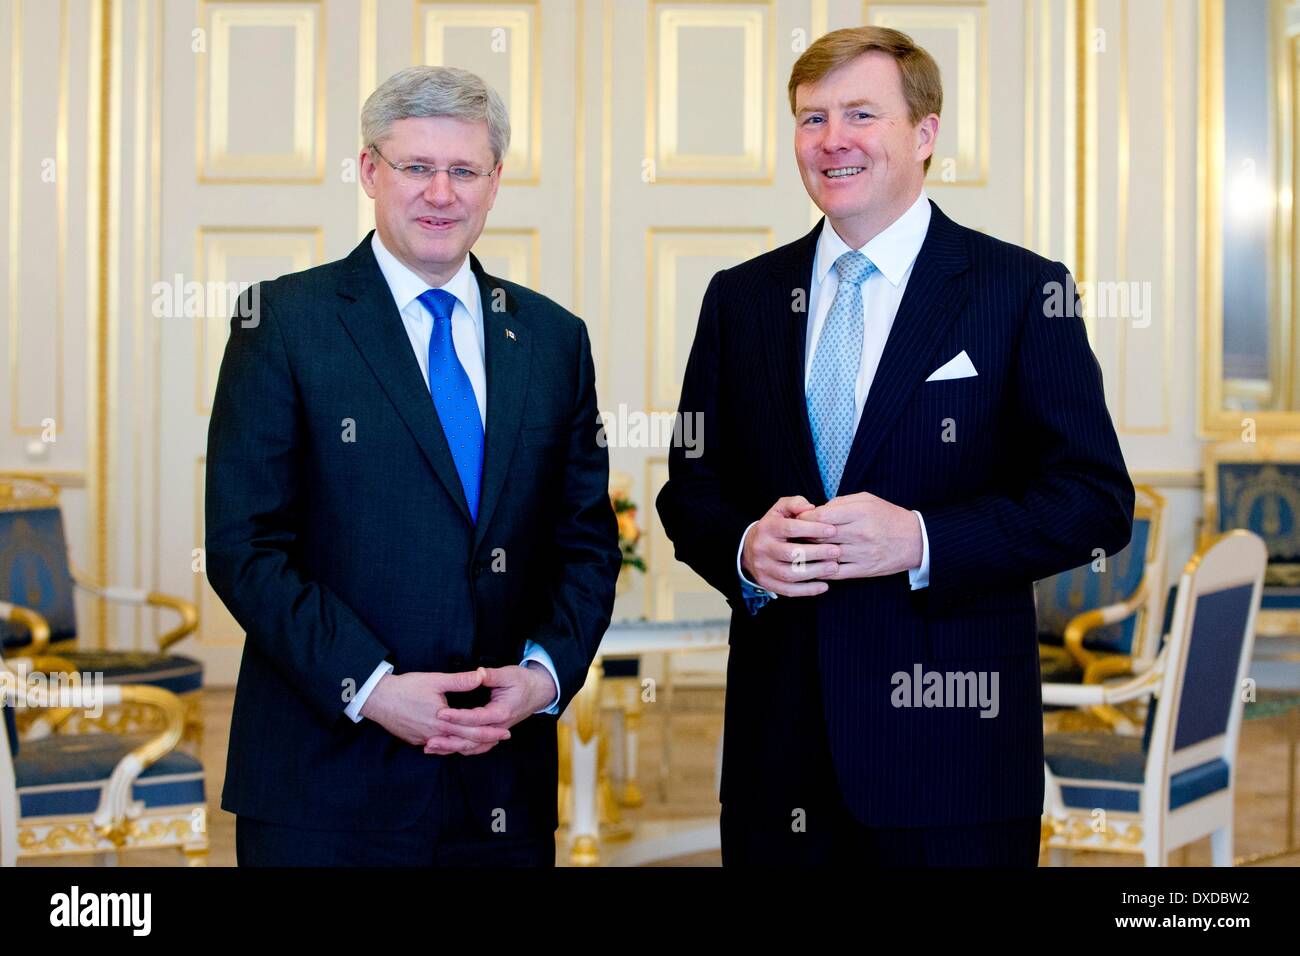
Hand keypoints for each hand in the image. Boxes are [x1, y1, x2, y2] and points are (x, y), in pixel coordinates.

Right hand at [360, 669, 511, 753]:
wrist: (377, 699)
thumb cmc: (405, 688)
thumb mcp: (435, 680)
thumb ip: (460, 681)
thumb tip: (481, 675)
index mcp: (443, 721)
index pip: (472, 730)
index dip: (491, 732)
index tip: (505, 732)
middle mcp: (435, 734)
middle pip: (465, 741)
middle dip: (485, 740)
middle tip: (501, 738)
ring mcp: (424, 739)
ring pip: (451, 747)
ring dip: (468, 745)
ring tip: (483, 741)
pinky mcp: (416, 740)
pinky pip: (438, 747)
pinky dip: (450, 745)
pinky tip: (456, 741)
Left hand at [429, 663, 556, 753]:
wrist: (539, 692)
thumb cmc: (523, 681)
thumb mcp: (509, 674)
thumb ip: (492, 675)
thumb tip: (478, 673)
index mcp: (502, 712)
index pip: (476, 718)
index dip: (457, 717)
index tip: (440, 713)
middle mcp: (498, 727)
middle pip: (471, 739)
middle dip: (449, 739)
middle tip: (429, 738)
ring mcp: (496, 733)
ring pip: (472, 747)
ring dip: (451, 748)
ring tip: (430, 747)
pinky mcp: (492, 735)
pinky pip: (475, 748)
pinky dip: (460, 749)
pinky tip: (444, 748)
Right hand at [740, 495, 840, 596]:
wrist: (749, 548)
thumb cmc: (774, 526)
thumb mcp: (780, 509)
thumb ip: (795, 504)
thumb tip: (811, 508)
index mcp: (767, 528)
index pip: (790, 528)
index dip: (813, 529)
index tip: (833, 530)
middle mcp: (762, 548)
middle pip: (791, 554)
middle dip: (817, 553)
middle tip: (837, 551)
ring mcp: (763, 568)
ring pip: (790, 574)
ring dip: (815, 572)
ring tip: (834, 567)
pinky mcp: (767, 583)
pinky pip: (788, 590)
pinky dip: (807, 590)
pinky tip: (824, 586)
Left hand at [804, 492, 921, 580]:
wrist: (915, 540)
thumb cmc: (887, 516)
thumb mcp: (867, 500)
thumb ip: (840, 502)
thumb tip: (816, 510)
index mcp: (860, 513)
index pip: (822, 516)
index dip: (805, 518)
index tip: (798, 518)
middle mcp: (861, 533)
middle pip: (820, 536)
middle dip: (803, 535)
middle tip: (794, 535)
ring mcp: (862, 554)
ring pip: (825, 555)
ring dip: (810, 553)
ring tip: (800, 549)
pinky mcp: (864, 570)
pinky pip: (836, 573)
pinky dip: (821, 569)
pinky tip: (813, 565)